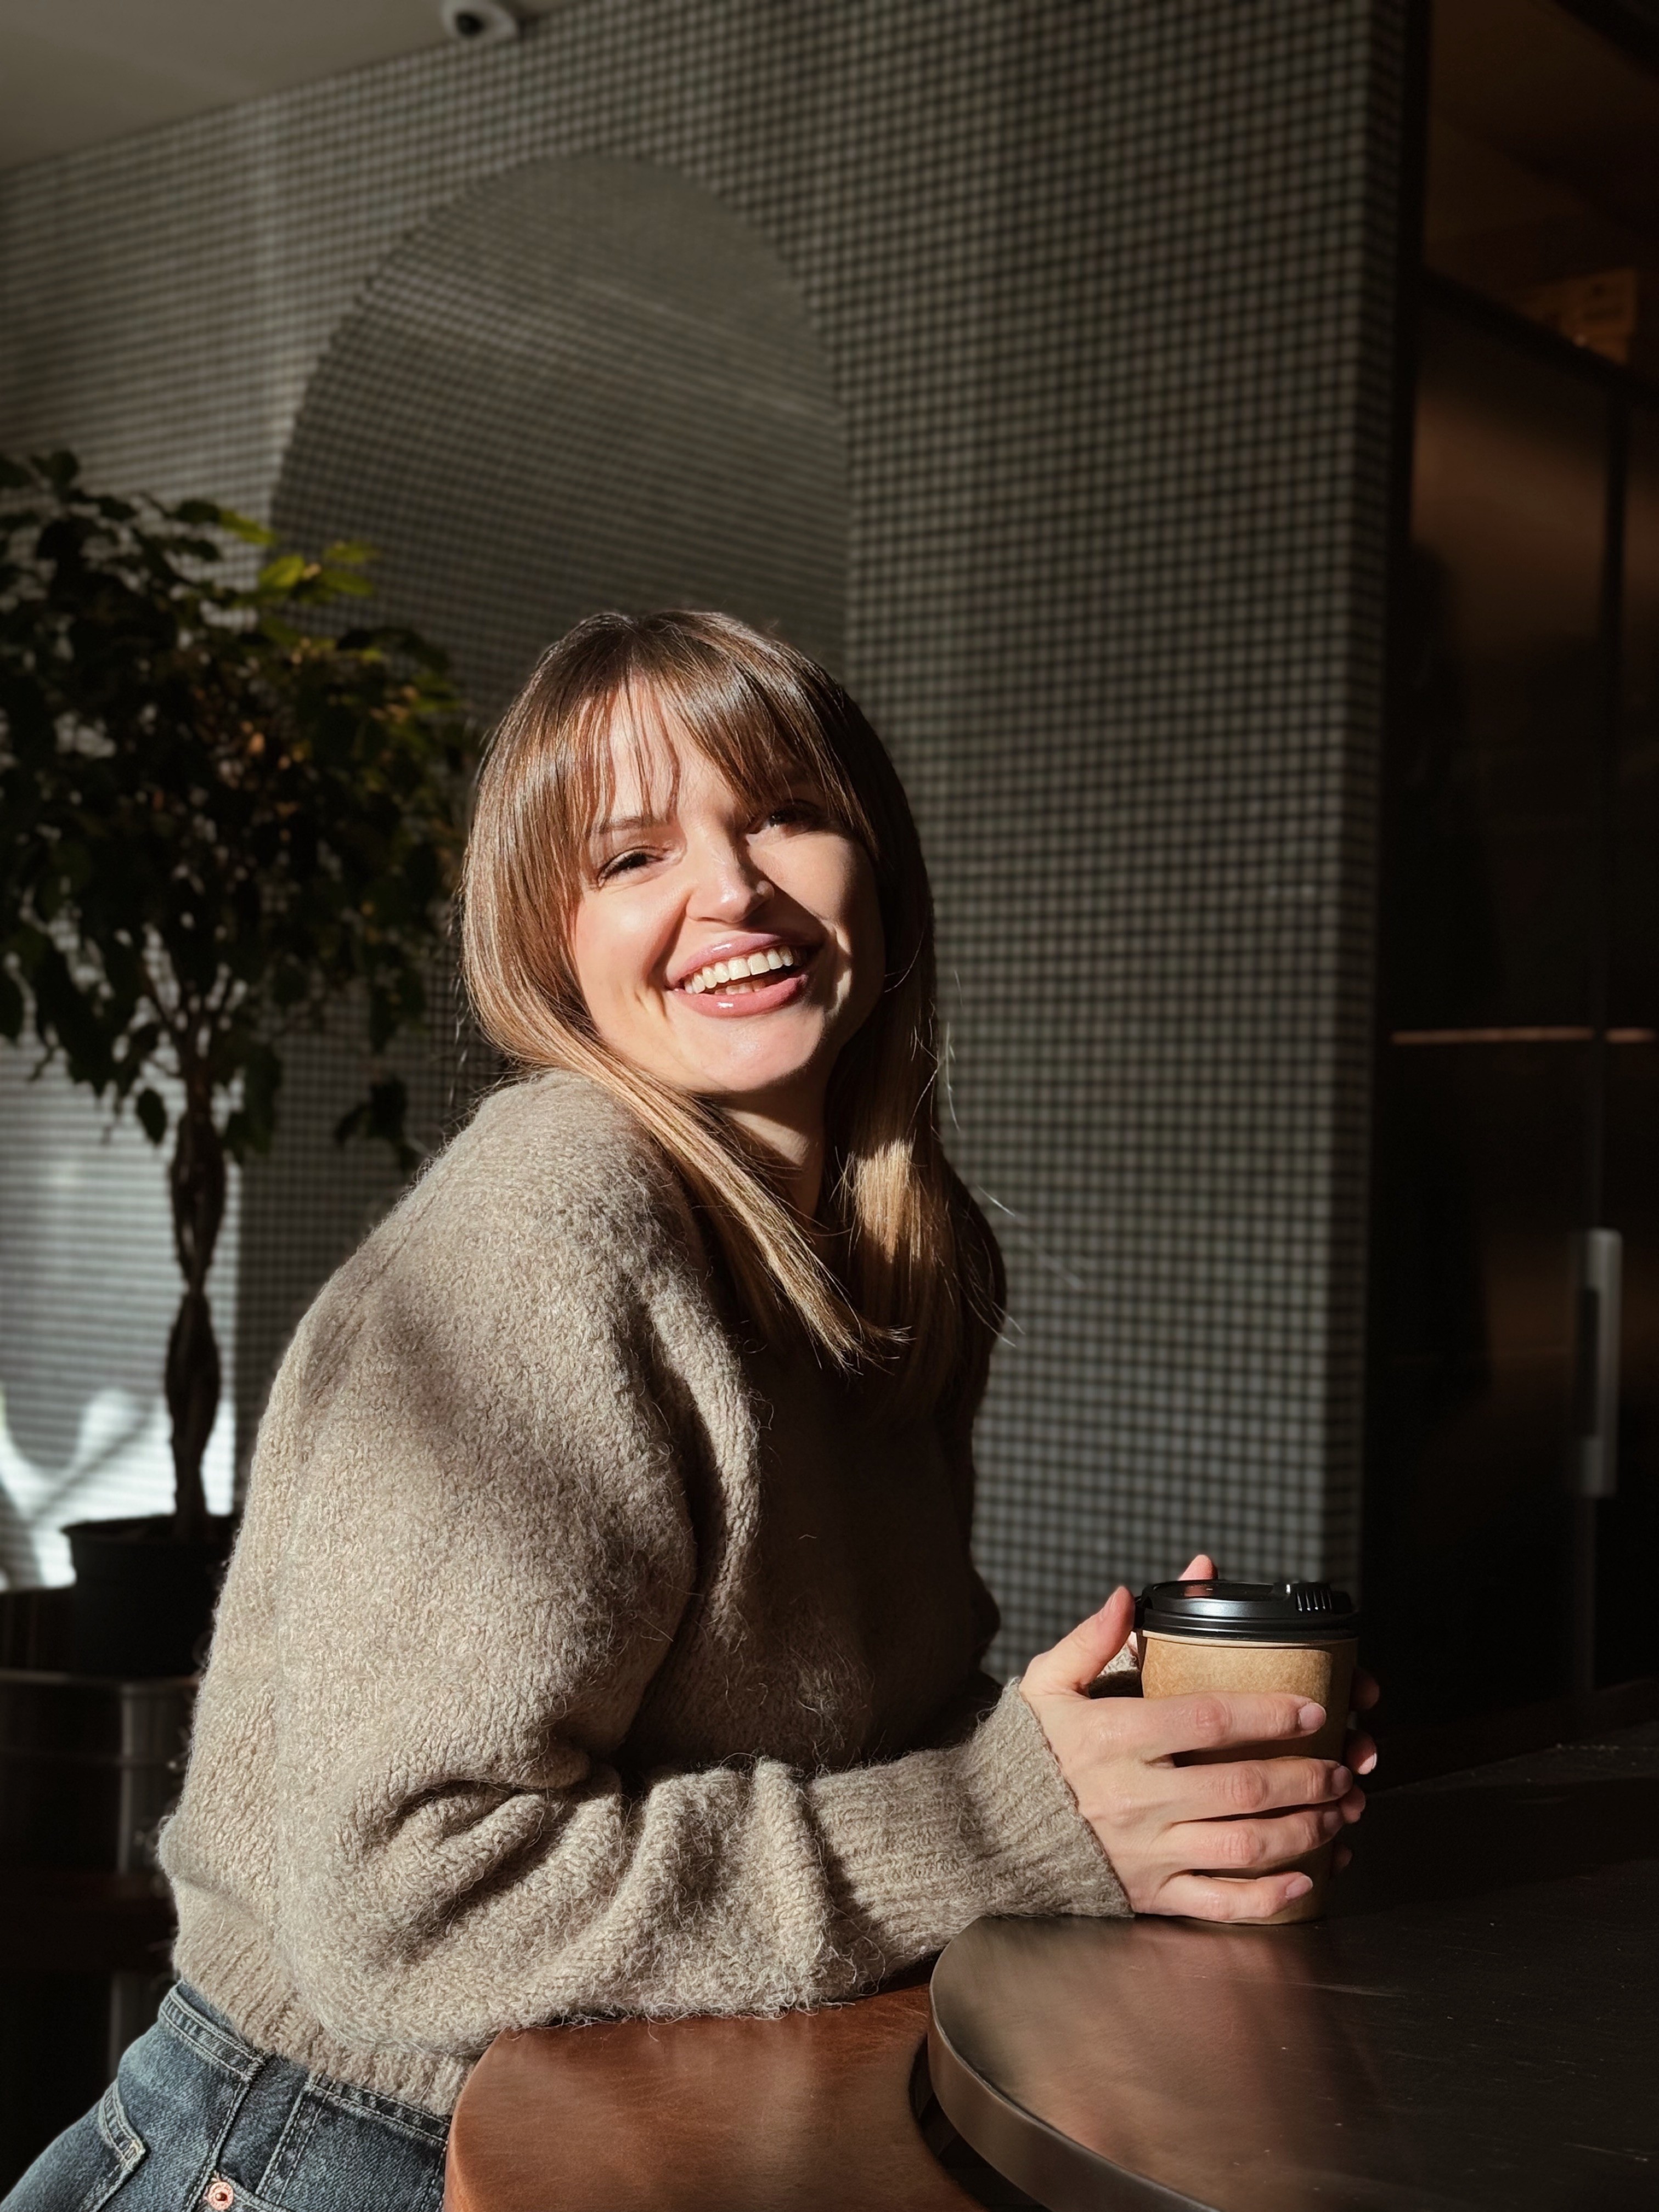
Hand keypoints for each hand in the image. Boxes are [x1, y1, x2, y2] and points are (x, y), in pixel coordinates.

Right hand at [1021, 1578, 1367, 1919]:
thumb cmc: (1028, 1753)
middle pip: (1242, 1788)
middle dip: (1306, 1777)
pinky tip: (1305, 1881)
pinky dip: (1270, 1898)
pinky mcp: (1149, 1894)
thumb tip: (1129, 1595)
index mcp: (1116, 1737)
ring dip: (1304, 1832)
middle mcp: (1136, 1797)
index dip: (1269, 1713)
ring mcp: (1146, 1851)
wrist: (987, 1832)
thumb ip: (1092, 1638)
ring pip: (1244, 1846)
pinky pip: (1220, 1903)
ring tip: (1339, 1813)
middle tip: (1341, 1765)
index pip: (1209, 1720)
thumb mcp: (1048, 1683)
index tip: (1312, 1707)